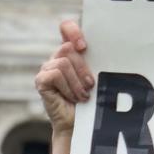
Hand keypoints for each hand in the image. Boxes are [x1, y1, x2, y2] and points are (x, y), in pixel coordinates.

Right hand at [34, 19, 93, 153]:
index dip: (73, 31)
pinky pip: (55, 75)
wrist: (80, 126)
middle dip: (83, 68)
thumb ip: (97, 61)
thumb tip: (113, 47)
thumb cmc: (91, 102)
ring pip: (63, 63)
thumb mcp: (97, 77)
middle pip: (68, 48)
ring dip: (76, 82)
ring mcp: (47, 69)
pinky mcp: (41, 81)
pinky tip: (71, 98)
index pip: (66, 27)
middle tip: (90, 85)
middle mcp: (57, 57)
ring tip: (82, 96)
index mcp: (71, 52)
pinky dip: (67, 87)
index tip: (84, 46)